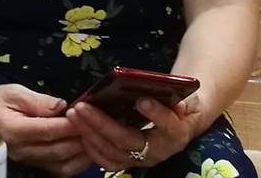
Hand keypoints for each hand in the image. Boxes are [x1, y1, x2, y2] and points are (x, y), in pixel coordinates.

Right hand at [0, 84, 90, 176]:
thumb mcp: (14, 92)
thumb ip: (37, 100)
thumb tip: (62, 105)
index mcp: (13, 130)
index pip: (47, 130)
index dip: (69, 124)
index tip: (86, 114)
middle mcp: (21, 150)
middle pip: (57, 149)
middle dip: (80, 138)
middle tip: (97, 125)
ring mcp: (28, 161)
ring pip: (61, 164)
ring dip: (82, 152)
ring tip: (95, 137)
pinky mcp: (35, 166)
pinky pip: (60, 169)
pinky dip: (77, 162)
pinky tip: (86, 148)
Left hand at [66, 92, 202, 171]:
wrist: (180, 123)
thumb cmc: (178, 106)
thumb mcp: (186, 99)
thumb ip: (182, 100)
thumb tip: (179, 104)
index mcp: (176, 133)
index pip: (168, 126)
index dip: (156, 114)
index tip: (141, 100)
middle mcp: (158, 151)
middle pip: (129, 140)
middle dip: (102, 123)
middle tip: (82, 106)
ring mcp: (141, 159)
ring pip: (113, 153)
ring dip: (90, 133)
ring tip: (74, 114)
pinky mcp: (127, 162)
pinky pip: (106, 160)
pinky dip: (89, 146)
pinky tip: (77, 128)